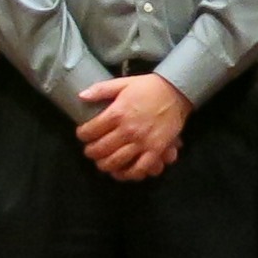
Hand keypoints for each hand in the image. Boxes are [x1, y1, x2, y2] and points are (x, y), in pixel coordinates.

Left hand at [75, 74, 190, 180]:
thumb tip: (81, 96)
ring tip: (102, 162)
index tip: (83, 134)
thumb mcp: (123, 83)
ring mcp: (142, 142)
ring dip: (105, 165)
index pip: (91, 130)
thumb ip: (101, 90)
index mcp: (117, 113)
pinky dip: (128, 174)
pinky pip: (139, 168)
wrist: (176, 91)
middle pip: (101, 149)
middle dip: (91, 152)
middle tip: (90, 151)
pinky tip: (121, 172)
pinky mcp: (155, 150)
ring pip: (116, 162)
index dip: (82, 134)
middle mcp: (127, 130)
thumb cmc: (148, 87)